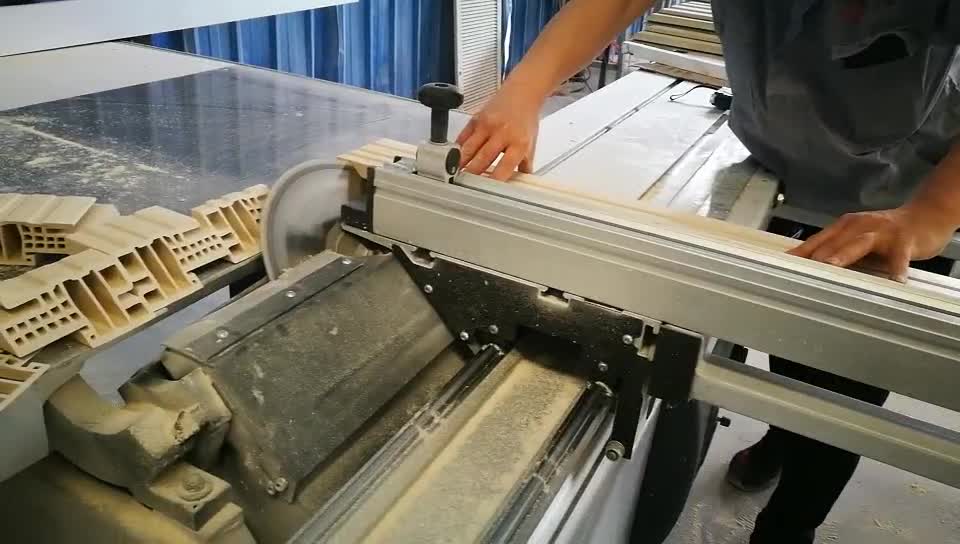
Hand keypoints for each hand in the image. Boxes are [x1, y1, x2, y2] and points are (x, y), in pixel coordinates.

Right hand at [456, 89, 540, 179]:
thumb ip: (524, 165)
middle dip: (471, 174)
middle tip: (463, 186)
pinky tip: (452, 158)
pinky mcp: (476, 119)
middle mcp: (502, 134)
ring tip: (453, 176)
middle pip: (482, 159)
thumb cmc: (525, 119)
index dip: (493, 181)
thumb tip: (519, 184)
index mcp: (518, 142)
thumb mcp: (531, 143)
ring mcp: (487, 125)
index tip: (484, 191)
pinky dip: (457, 149)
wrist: (522, 93)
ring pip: (469, 149)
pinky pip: (463, 137)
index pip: (504, 167)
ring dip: (460, 164)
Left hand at [788, 205, 956, 281]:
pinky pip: (899, 257)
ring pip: (858, 243)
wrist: (925, 216)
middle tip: (796, 273)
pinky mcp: (904, 240)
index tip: (778, 268)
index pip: (814, 243)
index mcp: (842, 228)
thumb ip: (836, 252)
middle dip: (814, 258)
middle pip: (831, 243)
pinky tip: (894, 282)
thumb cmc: (885, 233)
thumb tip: (809, 272)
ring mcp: (880, 232)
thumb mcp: (856, 239)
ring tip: (830, 268)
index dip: (796, 256)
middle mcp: (857, 226)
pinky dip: (896, 269)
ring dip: (843, 255)